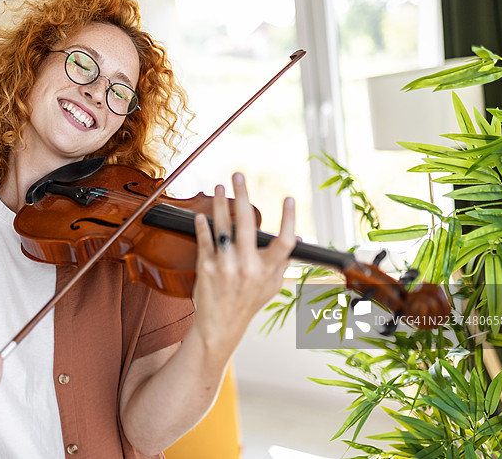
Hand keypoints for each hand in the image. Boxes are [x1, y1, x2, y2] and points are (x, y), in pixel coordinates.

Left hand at [192, 172, 295, 358]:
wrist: (220, 325)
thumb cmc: (246, 303)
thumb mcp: (272, 287)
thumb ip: (284, 263)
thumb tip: (299, 239)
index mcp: (267, 271)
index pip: (285, 243)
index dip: (289, 220)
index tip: (289, 199)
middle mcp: (248, 267)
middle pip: (247, 224)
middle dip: (242, 195)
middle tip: (238, 176)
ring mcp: (226, 267)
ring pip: (222, 227)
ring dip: (219, 203)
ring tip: (218, 187)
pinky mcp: (207, 268)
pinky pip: (205, 240)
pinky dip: (203, 226)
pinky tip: (202, 215)